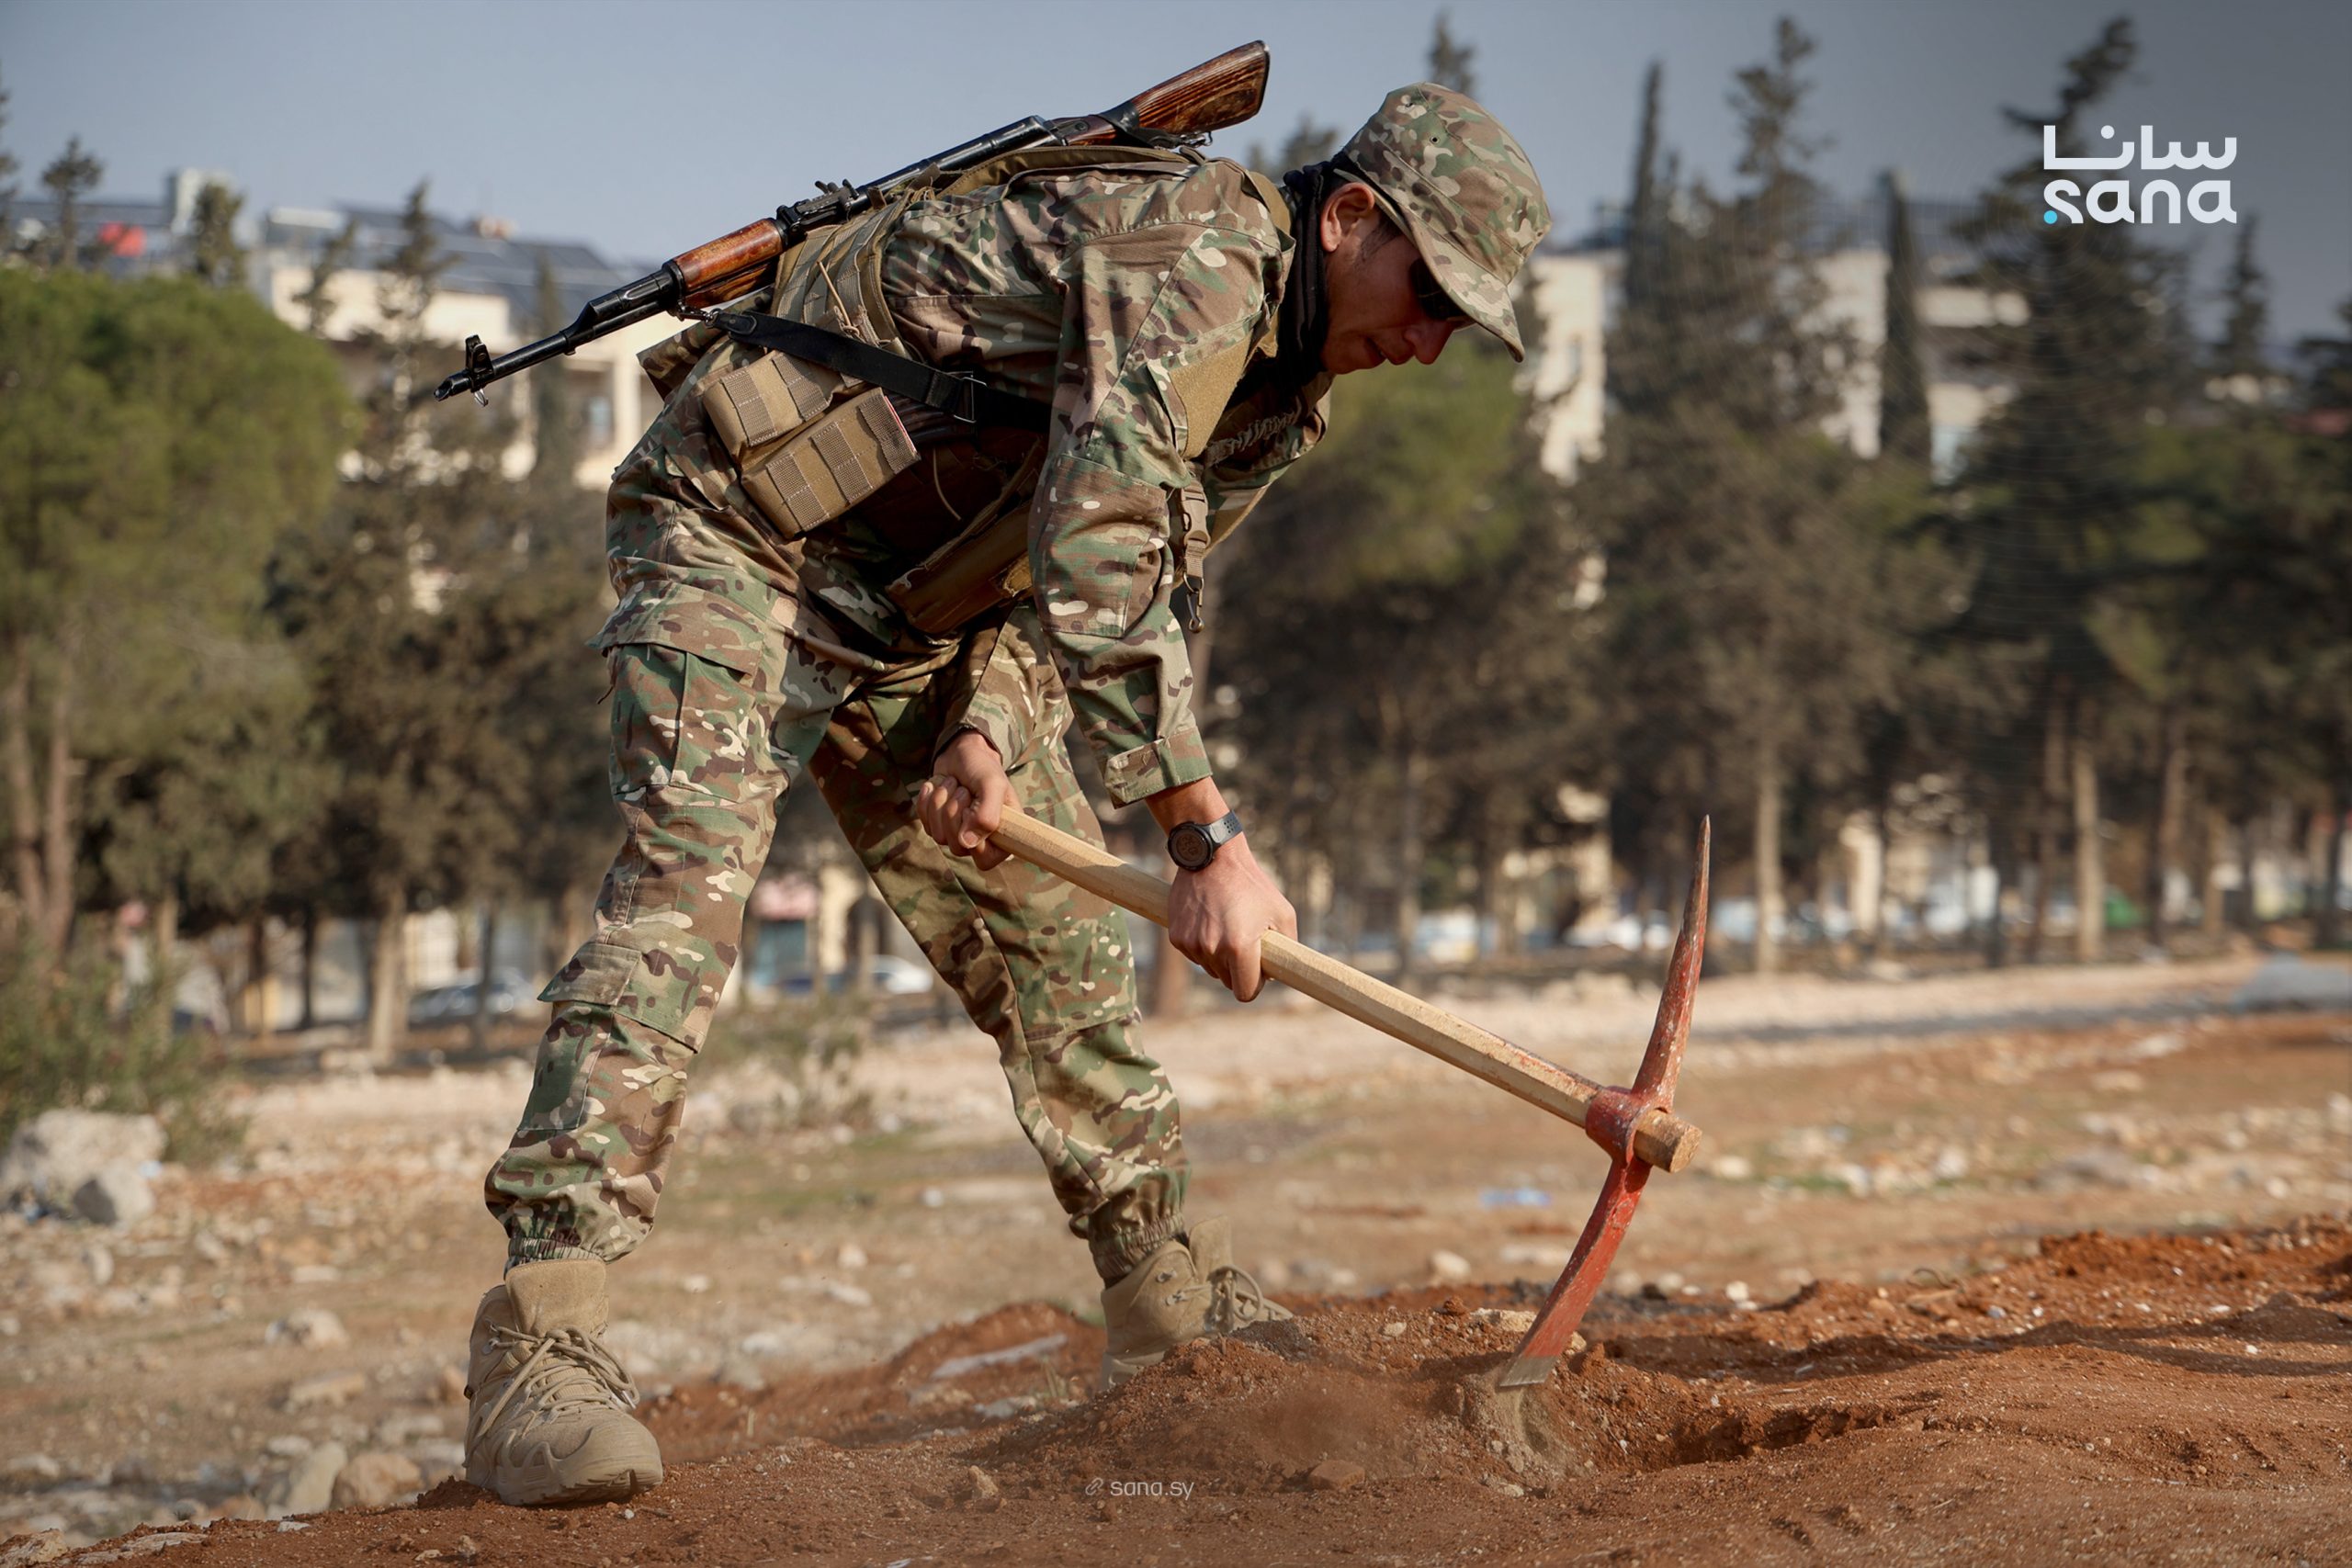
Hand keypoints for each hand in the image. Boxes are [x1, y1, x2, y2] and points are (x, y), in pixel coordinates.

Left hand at [915, 730, 1011, 869]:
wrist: (961, 753)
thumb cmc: (982, 768)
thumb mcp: (992, 784)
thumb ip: (987, 814)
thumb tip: (967, 844)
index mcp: (1003, 836)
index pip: (986, 860)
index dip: (975, 835)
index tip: (974, 808)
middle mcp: (981, 840)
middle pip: (958, 848)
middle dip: (955, 812)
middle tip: (964, 790)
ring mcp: (957, 835)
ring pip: (939, 837)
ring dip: (941, 803)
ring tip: (954, 785)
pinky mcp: (938, 826)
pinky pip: (926, 825)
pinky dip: (928, 802)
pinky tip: (937, 787)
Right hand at [1167, 837, 1296, 1002]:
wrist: (1212, 857)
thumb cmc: (1251, 884)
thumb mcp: (1282, 912)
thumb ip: (1287, 946)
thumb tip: (1277, 971)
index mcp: (1240, 947)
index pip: (1245, 992)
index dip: (1255, 985)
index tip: (1258, 972)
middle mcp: (1212, 950)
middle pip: (1227, 982)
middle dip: (1237, 969)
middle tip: (1244, 942)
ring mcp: (1191, 944)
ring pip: (1210, 969)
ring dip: (1219, 957)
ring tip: (1226, 925)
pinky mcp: (1176, 937)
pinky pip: (1194, 955)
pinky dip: (1203, 946)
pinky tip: (1209, 921)